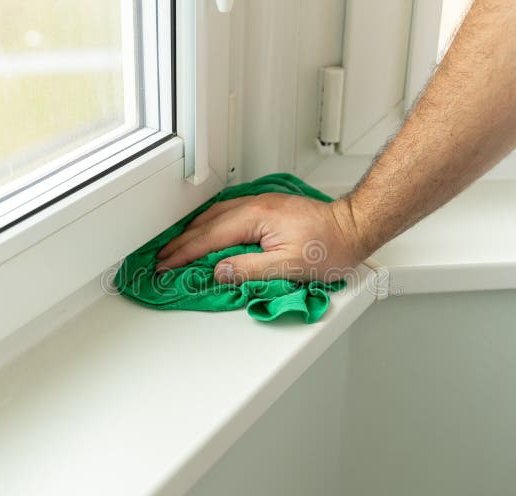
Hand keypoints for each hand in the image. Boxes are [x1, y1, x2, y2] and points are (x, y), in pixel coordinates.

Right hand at [155, 194, 366, 282]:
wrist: (353, 227)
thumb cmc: (330, 247)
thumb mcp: (290, 266)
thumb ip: (250, 270)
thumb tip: (219, 271)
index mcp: (255, 218)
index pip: (209, 238)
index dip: (184, 254)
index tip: (165, 266)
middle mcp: (254, 205)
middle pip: (206, 224)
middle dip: (181, 242)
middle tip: (161, 259)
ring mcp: (260, 204)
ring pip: (215, 216)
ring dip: (192, 232)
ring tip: (176, 248)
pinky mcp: (267, 208)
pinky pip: (227, 214)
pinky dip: (209, 225)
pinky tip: (206, 232)